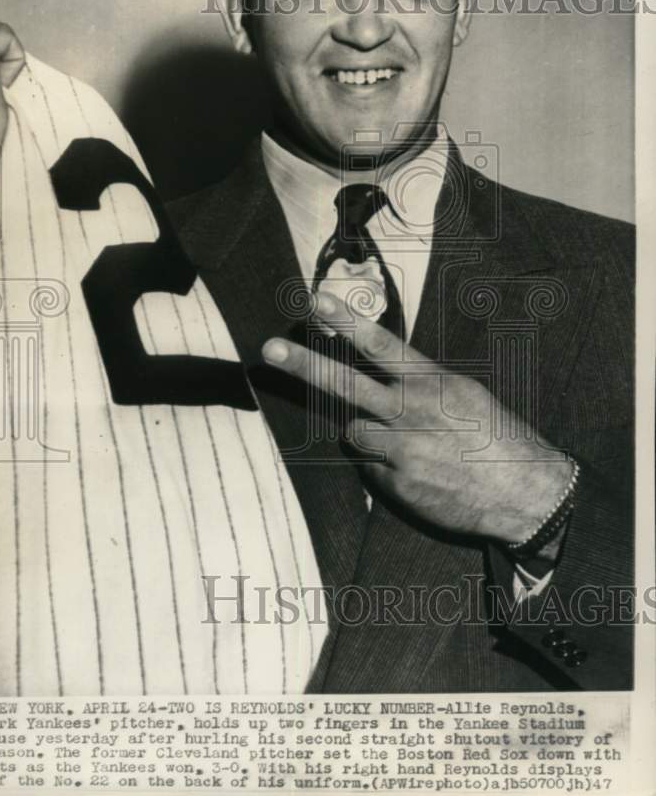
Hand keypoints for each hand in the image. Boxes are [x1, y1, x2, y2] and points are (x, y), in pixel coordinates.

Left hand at [262, 291, 571, 544]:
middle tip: (269, 348)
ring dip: (366, 433)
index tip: (318, 302)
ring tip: (405, 442)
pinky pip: (371, 468)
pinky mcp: (396, 484)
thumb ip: (420, 384)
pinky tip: (416, 471)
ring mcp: (401, 450)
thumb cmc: (497, 437)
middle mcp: (411, 413)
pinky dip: (384, 467)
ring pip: (352, 432)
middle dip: (304, 364)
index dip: (348, 322)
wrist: (526, 494)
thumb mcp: (465, 395)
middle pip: (345, 384)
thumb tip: (383, 378)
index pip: (382, 345)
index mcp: (432, 383)